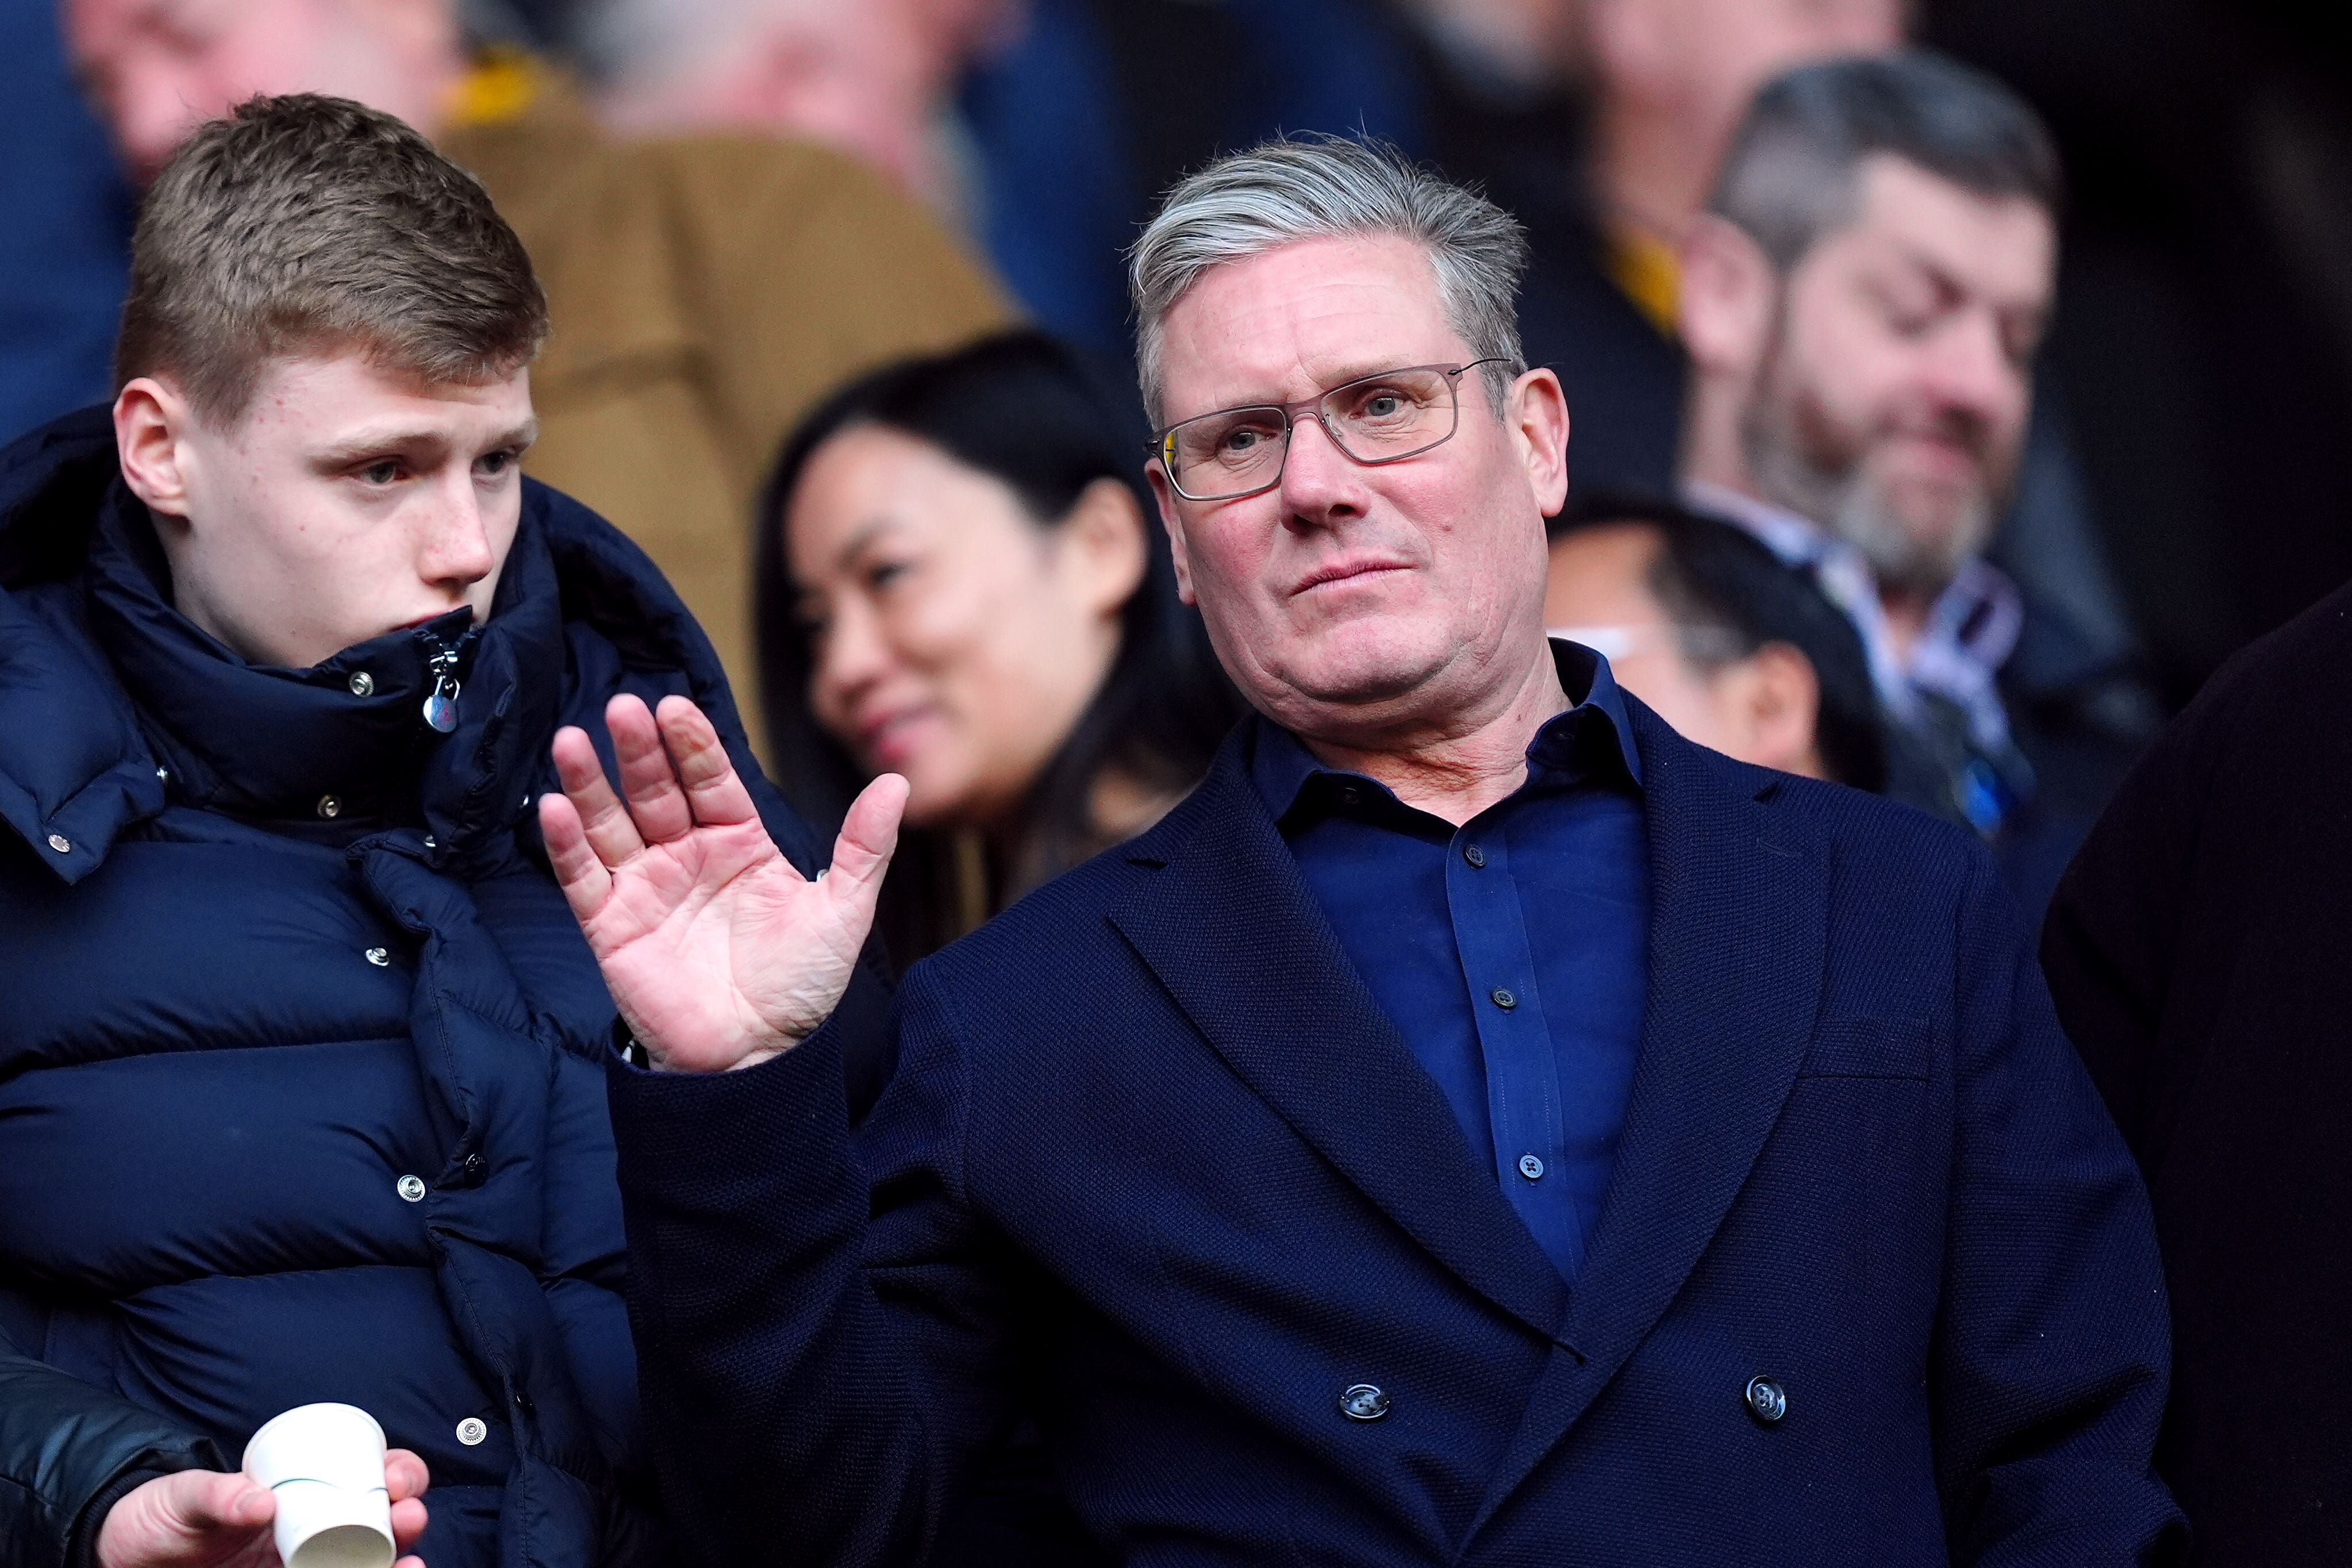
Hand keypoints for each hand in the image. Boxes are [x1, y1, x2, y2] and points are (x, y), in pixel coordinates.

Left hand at [97, 1451, 428, 1567]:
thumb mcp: (183, 1496)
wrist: (118, 1557)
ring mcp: (300, 1565)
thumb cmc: (158, 1516)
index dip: (396, 1473)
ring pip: (365, 1562)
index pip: (366, 1475)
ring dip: (397, 1560)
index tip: (395, 1479)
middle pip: (378, 1522)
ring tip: (411, 1561)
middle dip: (408, 1517)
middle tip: (408, 1515)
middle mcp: (311, 1529)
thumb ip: (215, 1494)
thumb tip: (260, 1501)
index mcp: (300, 1492)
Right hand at [540, 694, 905, 1073]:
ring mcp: (646, 889)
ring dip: (589, 782)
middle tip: (624, 708)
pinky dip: (566, 844)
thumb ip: (864, 847)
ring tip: (573, 740)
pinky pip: (582, 879)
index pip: (712, 780)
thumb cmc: (801, 986)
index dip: (693, 744)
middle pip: (657, 791)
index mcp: (740, 843)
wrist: (760, 1057)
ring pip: (611, 824)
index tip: (675, 707)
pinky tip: (553, 807)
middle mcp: (687, 857)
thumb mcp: (842, 910)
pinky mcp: (612, 928)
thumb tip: (898, 783)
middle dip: (639, 751)